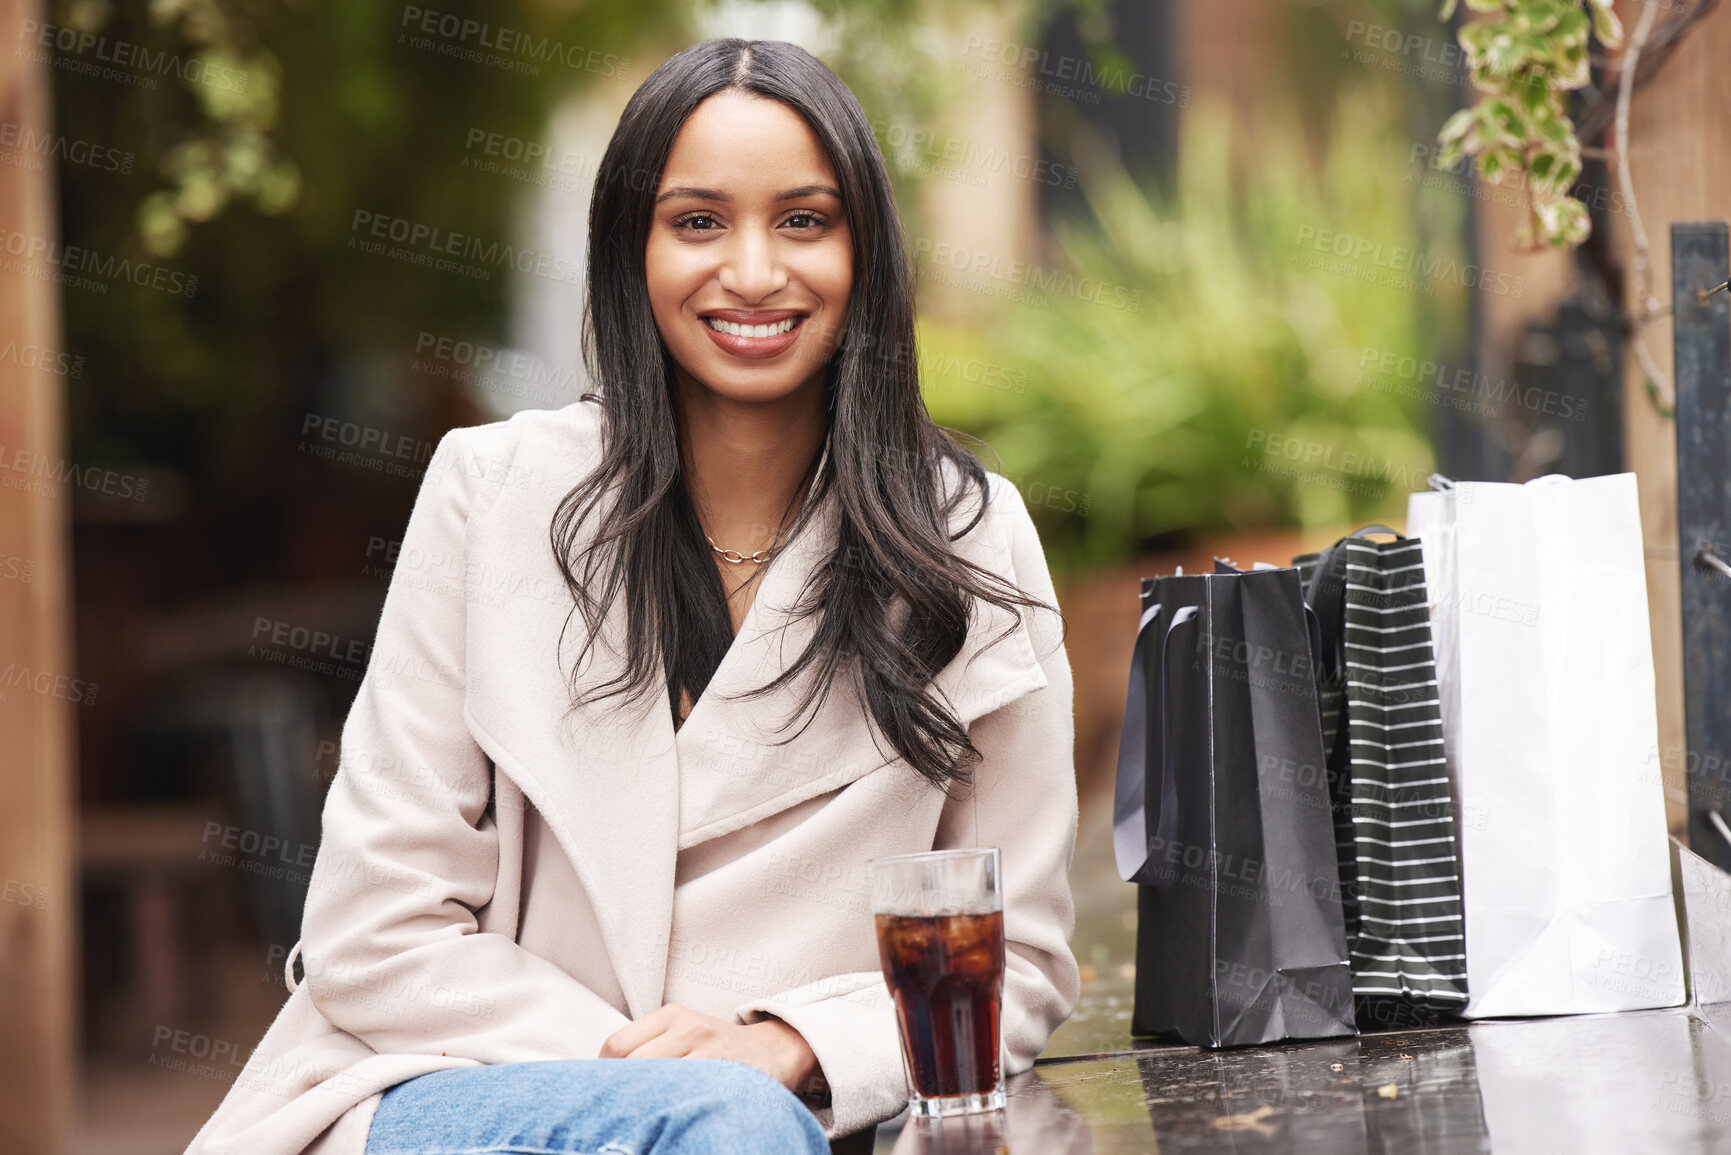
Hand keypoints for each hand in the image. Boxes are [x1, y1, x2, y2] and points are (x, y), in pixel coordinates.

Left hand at [599, 1003, 820, 1093]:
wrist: (774, 1052)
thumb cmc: (718, 1050)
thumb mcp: (684, 1033)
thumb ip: (650, 1046)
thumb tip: (604, 1079)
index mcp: (671, 1015)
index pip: (617, 1045)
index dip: (605, 1074)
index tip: (608, 1092)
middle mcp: (689, 1027)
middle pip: (633, 1065)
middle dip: (624, 1091)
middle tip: (623, 1109)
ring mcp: (710, 1050)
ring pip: (657, 1083)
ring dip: (647, 1103)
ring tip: (646, 1116)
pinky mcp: (726, 1074)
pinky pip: (685, 1096)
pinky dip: (672, 1108)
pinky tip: (673, 1115)